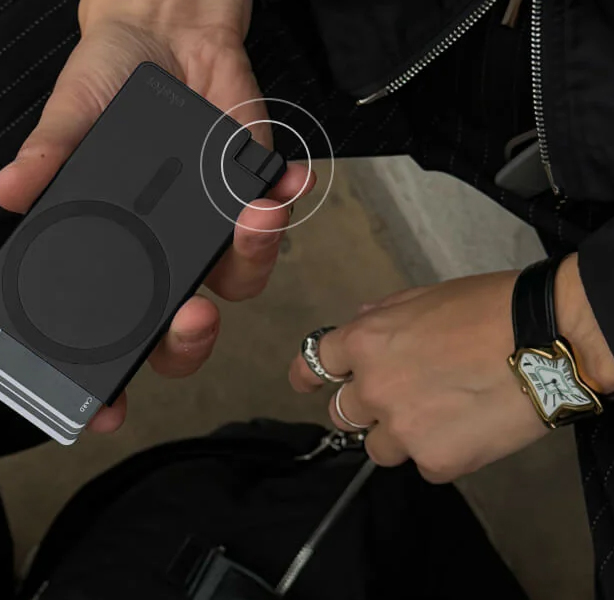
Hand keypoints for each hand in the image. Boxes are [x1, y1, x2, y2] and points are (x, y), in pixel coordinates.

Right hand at [0, 0, 313, 432]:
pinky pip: (276, 214)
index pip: (113, 334)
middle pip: (184, 331)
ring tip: (250, 216)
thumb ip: (49, 154)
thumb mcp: (71, 116)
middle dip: (191, 339)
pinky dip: (284, 200)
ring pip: (240, 279)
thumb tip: (12, 188)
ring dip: (252, 258)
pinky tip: (278, 181)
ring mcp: (213, 230)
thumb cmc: (107, 87)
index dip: (111, 381)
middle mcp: (166, 257)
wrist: (163, 38)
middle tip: (191, 315)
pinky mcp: (251, 192)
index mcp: (117, 255)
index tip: (107, 410)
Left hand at [289, 256, 613, 482]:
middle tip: (404, 399)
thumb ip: (384, 315)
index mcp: (365, 343)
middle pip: (343, 413)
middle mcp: (373, 388)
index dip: (308, 376)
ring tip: (444, 416)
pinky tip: (472, 430)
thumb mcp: (426, 296)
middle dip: (365, 408)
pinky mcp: (436, 460)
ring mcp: (402, 428)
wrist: (546, 339)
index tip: (306, 385)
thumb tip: (362, 321)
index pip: (314, 363)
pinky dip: (444, 453)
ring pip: (379, 448)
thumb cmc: (490, 309)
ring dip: (401, 436)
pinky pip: (425, 466)